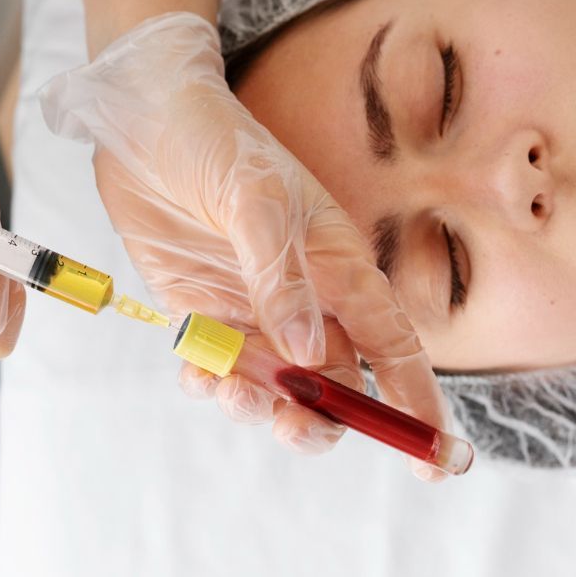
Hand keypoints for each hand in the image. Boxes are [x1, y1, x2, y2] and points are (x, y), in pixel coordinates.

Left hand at [42, 13, 448, 477]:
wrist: (140, 116)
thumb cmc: (215, 139)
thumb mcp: (255, 198)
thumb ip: (280, 277)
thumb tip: (307, 354)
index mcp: (341, 265)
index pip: (395, 346)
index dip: (417, 402)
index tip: (435, 460)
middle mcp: (306, 297)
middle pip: (337, 384)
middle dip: (322, 419)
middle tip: (288, 424)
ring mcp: (254, 310)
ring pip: (278, 390)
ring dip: (261, 408)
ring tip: (227, 388)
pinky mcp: (204, 315)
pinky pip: (221, 372)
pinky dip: (213, 386)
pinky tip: (196, 370)